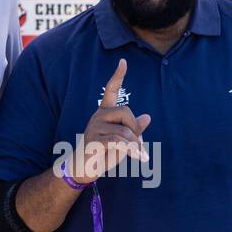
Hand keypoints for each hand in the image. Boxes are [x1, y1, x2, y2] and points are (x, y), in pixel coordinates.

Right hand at [73, 58, 151, 183]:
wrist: (83, 169)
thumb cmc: (102, 153)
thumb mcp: (122, 141)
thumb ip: (133, 129)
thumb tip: (147, 116)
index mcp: (104, 113)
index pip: (110, 90)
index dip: (117, 76)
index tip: (123, 62)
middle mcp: (98, 116)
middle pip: (125, 112)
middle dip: (136, 128)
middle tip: (139, 145)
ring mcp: (94, 128)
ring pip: (124, 130)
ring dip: (135, 145)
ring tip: (139, 155)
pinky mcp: (94, 141)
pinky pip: (119, 142)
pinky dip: (132, 150)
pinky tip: (140, 157)